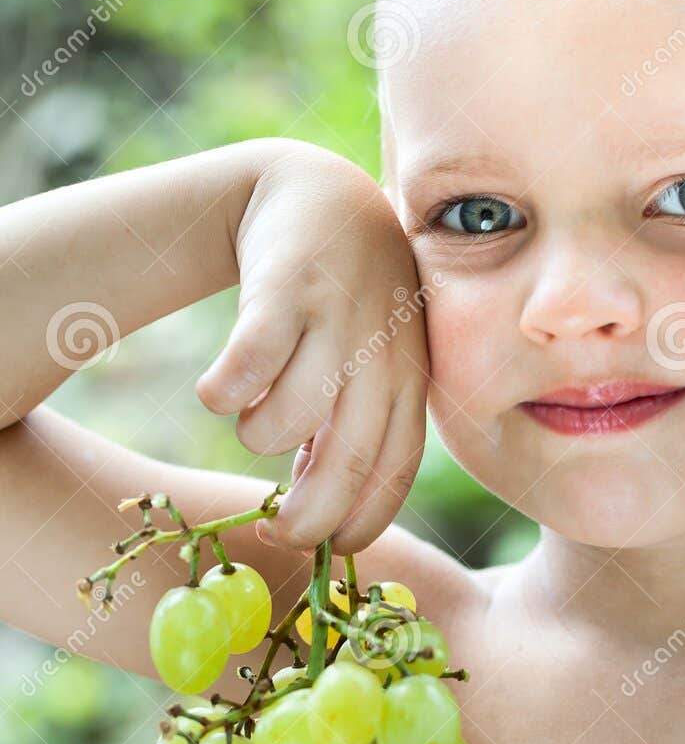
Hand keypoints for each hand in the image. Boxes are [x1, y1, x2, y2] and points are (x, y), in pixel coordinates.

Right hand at [196, 141, 426, 553]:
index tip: (324, 547)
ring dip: (257, 436)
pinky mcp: (282, 290)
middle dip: (309, 517)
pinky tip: (217, 387)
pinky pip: (244, 370)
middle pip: (348, 461)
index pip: (396, 472)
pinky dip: (221, 393)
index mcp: (409, 380)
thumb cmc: (346, 300)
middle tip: (276, 531)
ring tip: (250, 413)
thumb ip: (355, 426)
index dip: (359, 522)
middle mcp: (381, 353)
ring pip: (289, 419)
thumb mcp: (373, 360)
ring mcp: (334, 319)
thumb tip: (316, 509)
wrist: (319, 195)